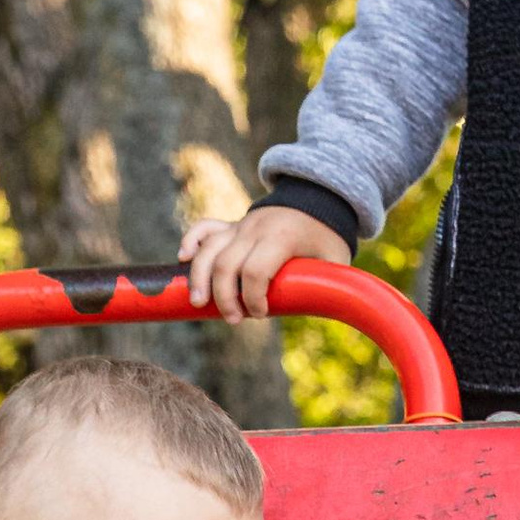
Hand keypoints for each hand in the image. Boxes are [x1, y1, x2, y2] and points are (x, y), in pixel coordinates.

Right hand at [180, 202, 352, 321]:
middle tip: (234, 319)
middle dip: (225, 297)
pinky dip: (191, 241)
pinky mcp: (232, 225)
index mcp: (281, 237)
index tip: (261, 314)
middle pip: (226, 264)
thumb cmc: (326, 239)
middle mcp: (255, 228)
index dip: (253, 298)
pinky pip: (205, 228)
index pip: (256, 271)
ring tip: (200, 304)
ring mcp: (241, 225)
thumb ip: (329, 285)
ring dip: (199, 278)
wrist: (317, 200)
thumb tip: (326, 316)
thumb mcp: (336, 262)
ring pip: (208, 249)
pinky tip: (182, 259)